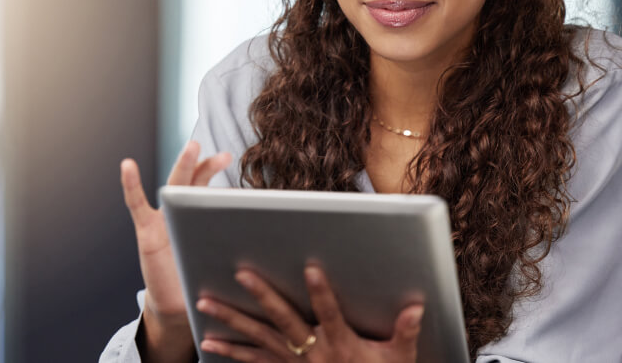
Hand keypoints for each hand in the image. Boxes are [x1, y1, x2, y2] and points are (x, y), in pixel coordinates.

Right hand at [121, 141, 231, 362]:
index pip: (214, 190)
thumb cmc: (206, 278)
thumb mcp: (227, 258)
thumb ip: (242, 243)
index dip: (224, 178)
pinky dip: (131, 184)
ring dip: (184, 165)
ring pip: (174, 187)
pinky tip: (128, 165)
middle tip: (224, 155)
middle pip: (196, 182)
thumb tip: (279, 238)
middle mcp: (185, 212)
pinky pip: (137, 204)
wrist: (179, 305)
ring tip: (193, 147)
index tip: (236, 162)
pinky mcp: (147, 232)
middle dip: (208, 166)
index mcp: (204, 217)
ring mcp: (164, 219)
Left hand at [196, 265, 423, 362]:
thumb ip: (405, 332)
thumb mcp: (399, 360)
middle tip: (242, 273)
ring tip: (205, 303)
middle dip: (262, 296)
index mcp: (341, 345)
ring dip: (231, 320)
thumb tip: (416, 306)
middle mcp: (313, 353)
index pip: (330, 314)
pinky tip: (209, 342)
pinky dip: (231, 352)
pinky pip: (253, 362)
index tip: (312, 268)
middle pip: (283, 321)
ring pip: (258, 338)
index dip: (322, 292)